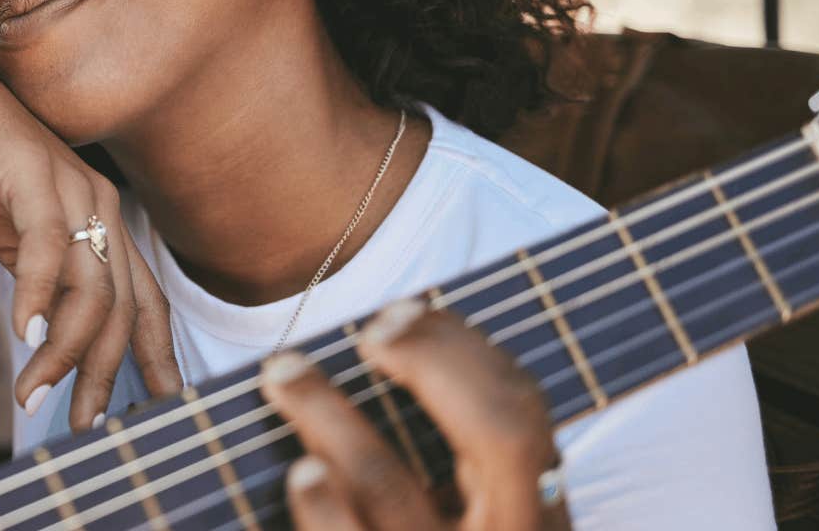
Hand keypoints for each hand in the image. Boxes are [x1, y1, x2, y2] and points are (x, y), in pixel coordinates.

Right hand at [0, 33, 182, 427]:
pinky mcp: (33, 172)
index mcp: (103, 224)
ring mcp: (72, 187)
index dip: (158, 359)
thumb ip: (42, 285)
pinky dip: (38, 295)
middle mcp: (100, 207)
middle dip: (104, 375)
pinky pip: (48, 245)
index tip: (159, 412)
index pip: (146, 303)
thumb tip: (51, 344)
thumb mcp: (14, 240)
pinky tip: (21, 332)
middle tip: (83, 426)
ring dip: (63, 350)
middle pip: (123, 309)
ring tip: (32, 392)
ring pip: (91, 288)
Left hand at [259, 300, 569, 530]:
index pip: (521, 413)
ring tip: (286, 375)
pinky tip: (301, 472)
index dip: (461, 350)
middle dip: (434, 363)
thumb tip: (396, 332)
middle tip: (368, 329)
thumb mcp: (470, 513)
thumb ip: (451, 446)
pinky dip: (322, 511)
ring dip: (334, 418)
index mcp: (532, 514)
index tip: (399, 309)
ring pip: (390, 489)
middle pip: (497, 437)